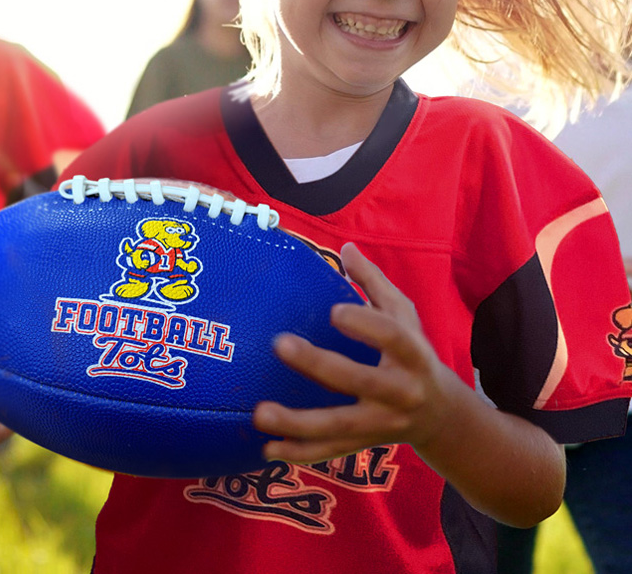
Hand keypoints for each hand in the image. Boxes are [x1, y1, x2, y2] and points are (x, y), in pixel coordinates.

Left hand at [253, 242, 450, 462]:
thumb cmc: (413, 354)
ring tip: (259, 413)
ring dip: (297, 423)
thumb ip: (374, 282)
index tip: (334, 311)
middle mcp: (400, 392)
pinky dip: (298, 454)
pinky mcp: (364, 445)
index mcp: (412, 354)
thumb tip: (346, 246)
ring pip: (339, 426)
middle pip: (359, 381)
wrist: (442, 416)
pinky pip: (329, 452)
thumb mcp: (404, 315)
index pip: (393, 338)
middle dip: (319, 366)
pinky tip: (267, 450)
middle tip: (280, 344)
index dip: (366, 324)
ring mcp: (381, 424)